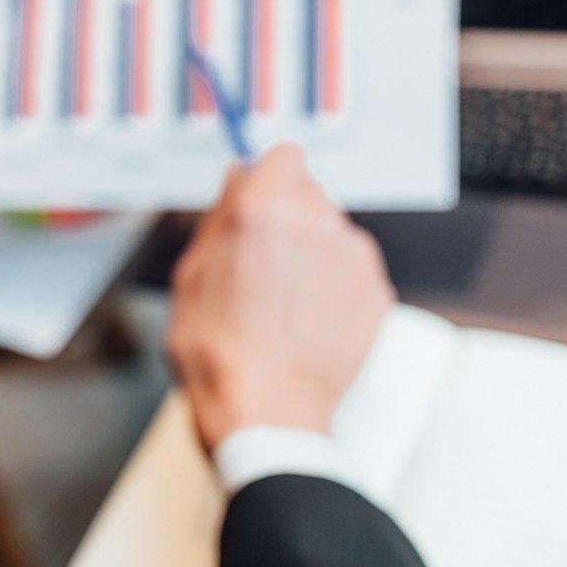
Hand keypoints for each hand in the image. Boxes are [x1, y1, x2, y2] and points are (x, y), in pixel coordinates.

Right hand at [165, 145, 395, 453]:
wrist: (266, 411)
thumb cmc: (218, 352)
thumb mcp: (191, 274)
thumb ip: (219, 216)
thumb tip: (237, 179)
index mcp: (263, 208)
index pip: (285, 155)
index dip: (270, 176)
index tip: (260, 194)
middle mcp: (315, 221)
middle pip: (310, 192)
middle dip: (288, 215)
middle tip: (262, 261)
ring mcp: (352, 256)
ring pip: (332, 232)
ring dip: (311, 252)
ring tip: (282, 301)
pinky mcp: (376, 289)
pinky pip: (352, 269)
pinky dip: (334, 285)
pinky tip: (305, 319)